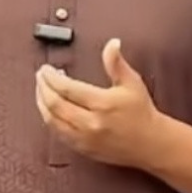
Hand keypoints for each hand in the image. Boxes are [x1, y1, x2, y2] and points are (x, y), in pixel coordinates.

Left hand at [35, 38, 160, 167]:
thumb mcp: (132, 82)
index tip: (46, 69)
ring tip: (40, 90)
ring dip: (42, 103)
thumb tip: (112, 44)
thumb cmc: (142, 112)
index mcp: (102, 104)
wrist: (151, 144)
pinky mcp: (83, 148)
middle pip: (55, 104)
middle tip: (40, 76)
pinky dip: (49, 119)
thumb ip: (116, 63)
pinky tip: (48, 109)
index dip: (52, 77)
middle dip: (43, 88)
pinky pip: (57, 134)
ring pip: (52, 120)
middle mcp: (91, 123)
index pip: (67, 88)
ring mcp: (85, 138)